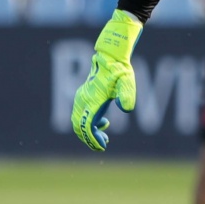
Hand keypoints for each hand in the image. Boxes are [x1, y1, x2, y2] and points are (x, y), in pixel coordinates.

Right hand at [71, 10, 142, 150]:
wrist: (110, 56)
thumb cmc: (120, 69)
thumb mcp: (127, 81)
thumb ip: (127, 94)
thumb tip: (126, 109)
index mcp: (92, 100)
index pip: (87, 126)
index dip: (93, 139)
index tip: (103, 147)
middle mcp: (83, 100)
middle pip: (79, 127)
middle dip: (89, 139)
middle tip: (103, 145)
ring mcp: (81, 98)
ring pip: (77, 122)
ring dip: (88, 132)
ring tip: (104, 139)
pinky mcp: (82, 96)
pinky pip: (80, 115)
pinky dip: (88, 123)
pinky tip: (104, 123)